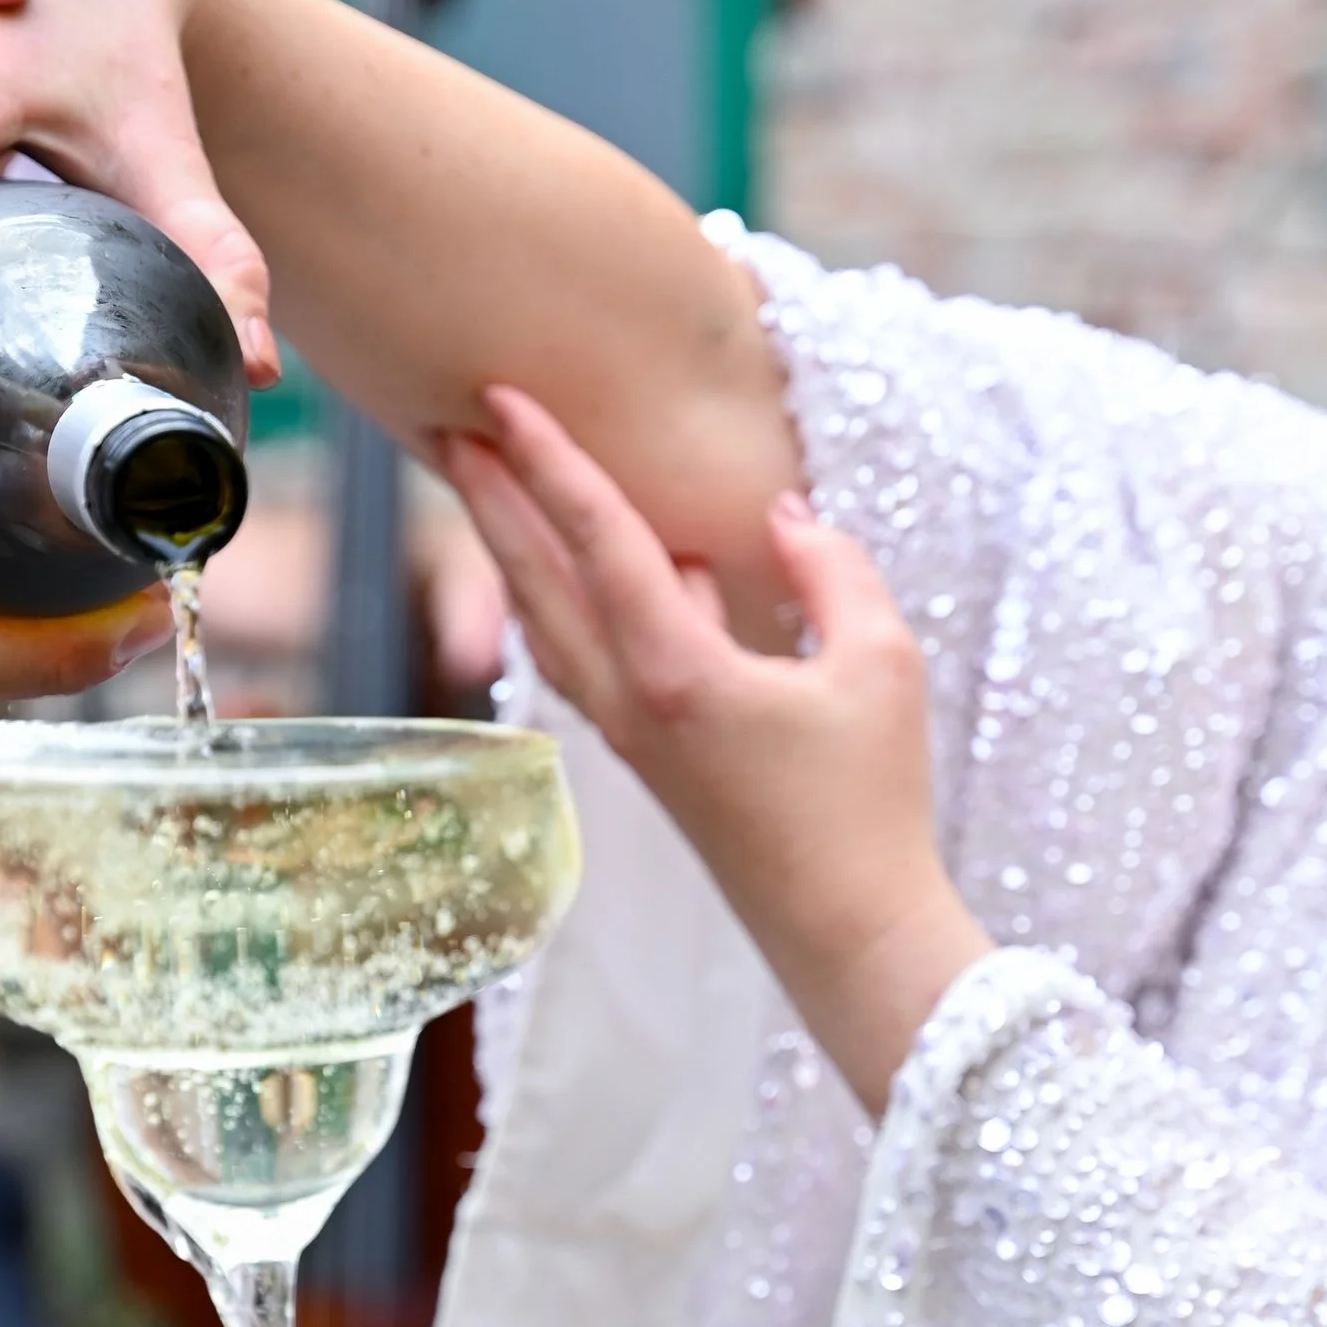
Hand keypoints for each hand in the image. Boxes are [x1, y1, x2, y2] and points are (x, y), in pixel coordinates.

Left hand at [443, 387, 988, 1113]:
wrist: (845, 928)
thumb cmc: (871, 800)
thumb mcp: (879, 663)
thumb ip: (830, 571)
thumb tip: (779, 515)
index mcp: (675, 671)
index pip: (598, 539)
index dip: (550, 460)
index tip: (502, 398)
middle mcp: (630, 701)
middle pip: (538, 580)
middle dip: (494, 498)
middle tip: (448, 424)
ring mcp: (630, 733)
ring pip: (549, 622)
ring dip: (512, 549)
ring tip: (483, 485)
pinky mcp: (647, 755)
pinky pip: (584, 656)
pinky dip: (560, 600)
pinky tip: (572, 569)